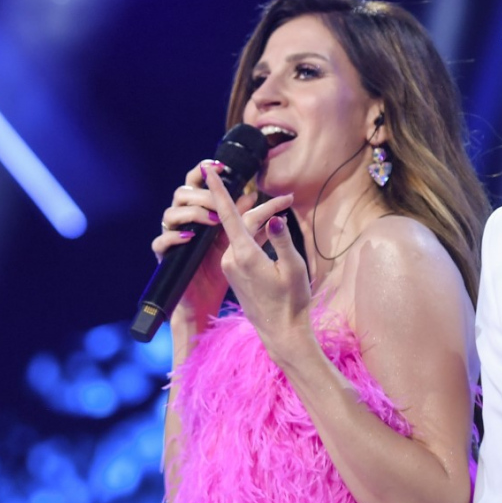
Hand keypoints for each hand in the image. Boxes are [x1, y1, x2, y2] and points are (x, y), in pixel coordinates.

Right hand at [150, 160, 257, 326]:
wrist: (211, 298)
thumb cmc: (227, 267)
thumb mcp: (243, 240)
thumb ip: (251, 219)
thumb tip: (255, 196)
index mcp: (201, 212)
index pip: (198, 185)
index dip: (204, 171)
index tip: (220, 165)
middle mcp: (184, 221)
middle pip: (181, 193)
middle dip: (200, 194)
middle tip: (218, 202)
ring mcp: (173, 238)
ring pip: (169, 214)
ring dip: (191, 214)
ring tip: (212, 221)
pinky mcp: (165, 257)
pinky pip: (160, 242)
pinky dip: (175, 238)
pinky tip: (191, 239)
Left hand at [202, 168, 309, 363]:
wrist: (281, 332)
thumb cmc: (292, 302)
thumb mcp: (294, 268)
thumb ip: (281, 240)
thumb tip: (273, 218)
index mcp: (244, 256)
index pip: (227, 214)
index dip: (217, 189)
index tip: (207, 170)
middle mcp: (232, 259)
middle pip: (243, 222)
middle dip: (263, 208)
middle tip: (288, 200)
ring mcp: (231, 267)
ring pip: (243, 233)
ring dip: (260, 221)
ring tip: (283, 211)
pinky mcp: (234, 273)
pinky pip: (242, 245)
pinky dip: (255, 234)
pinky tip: (270, 230)